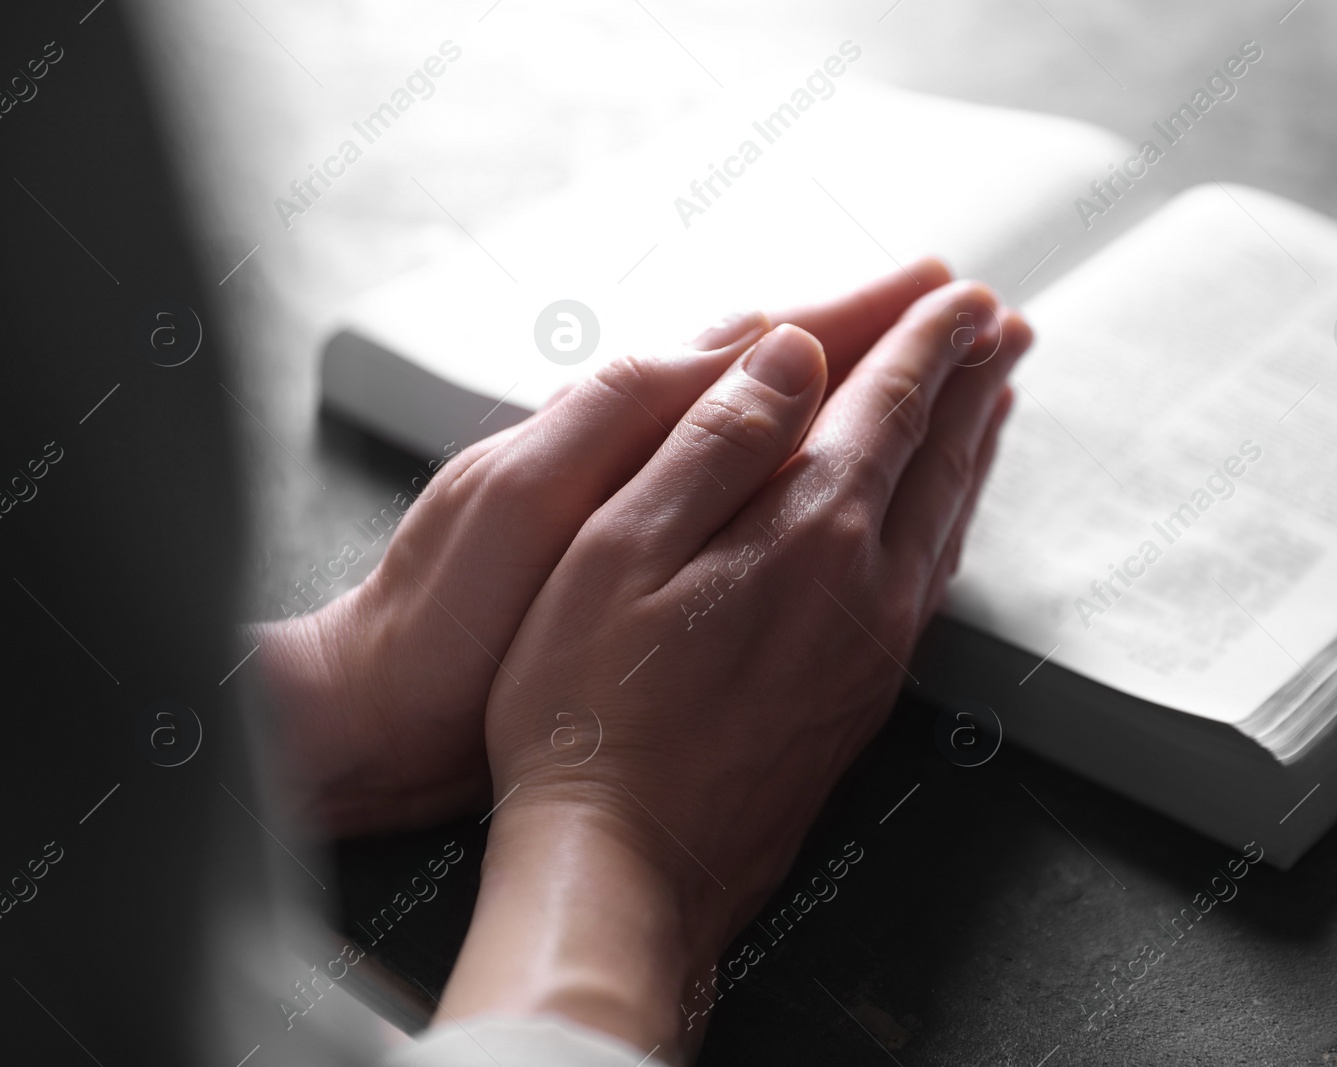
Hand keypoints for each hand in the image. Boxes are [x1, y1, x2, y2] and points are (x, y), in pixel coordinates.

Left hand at [256, 260, 956, 835]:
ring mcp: (636, 494)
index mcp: (611, 417)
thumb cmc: (441, 620)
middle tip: (960, 318)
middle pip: (773, 368)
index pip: (759, 344)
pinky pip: (744, 487)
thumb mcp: (525, 506)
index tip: (937, 293)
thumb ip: (629, 420)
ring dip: (847, 392)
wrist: (377, 706)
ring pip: (765, 423)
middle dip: (870, 338)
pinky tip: (836, 473)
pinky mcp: (633, 551)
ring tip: (921, 374)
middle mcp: (631, 441)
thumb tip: (754, 354)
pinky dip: (803, 464)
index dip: (856, 316)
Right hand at [439, 278, 1031, 1059]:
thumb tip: (792, 354)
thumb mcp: (616, 550)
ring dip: (974, 448)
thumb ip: (714, 442)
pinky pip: (931, 578)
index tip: (962, 293)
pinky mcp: (863, 696)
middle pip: (940, 455)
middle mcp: (865, 585)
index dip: (926, 340)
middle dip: (972, 379)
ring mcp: (874, 647)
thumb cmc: (591, 711)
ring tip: (994, 401)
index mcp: (807, 532)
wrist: (627, 866)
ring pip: (947, 519)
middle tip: (1004, 325)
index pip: (887, 404)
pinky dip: (950, 522)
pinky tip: (942, 520)